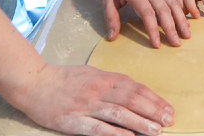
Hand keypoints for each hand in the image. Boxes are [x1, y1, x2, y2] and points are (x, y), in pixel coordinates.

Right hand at [14, 62, 173, 135]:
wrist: (34, 83)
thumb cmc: (66, 79)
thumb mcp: (93, 74)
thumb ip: (112, 83)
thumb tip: (135, 93)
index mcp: (105, 78)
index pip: (136, 88)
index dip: (154, 99)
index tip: (168, 109)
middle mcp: (99, 90)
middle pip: (131, 100)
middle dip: (153, 111)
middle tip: (169, 120)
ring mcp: (87, 106)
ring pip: (119, 114)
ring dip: (140, 122)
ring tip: (156, 130)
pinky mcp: (74, 121)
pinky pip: (98, 128)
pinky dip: (115, 133)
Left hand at [101, 0, 191, 47]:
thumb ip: (110, 17)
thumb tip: (112, 38)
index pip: (147, 12)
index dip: (153, 29)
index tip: (157, 44)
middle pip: (163, 9)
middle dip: (171, 28)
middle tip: (177, 44)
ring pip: (172, 4)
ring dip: (180, 20)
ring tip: (187, 35)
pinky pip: (173, 1)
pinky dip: (181, 12)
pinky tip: (185, 23)